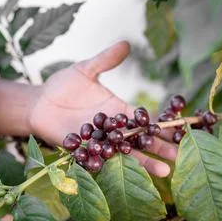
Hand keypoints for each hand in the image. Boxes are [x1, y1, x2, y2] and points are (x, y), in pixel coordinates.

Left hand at [29, 41, 176, 176]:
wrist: (39, 102)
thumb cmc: (63, 85)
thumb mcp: (85, 70)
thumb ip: (105, 60)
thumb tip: (126, 43)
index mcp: (119, 111)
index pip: (145, 120)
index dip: (162, 125)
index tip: (182, 131)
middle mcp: (113, 130)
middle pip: (141, 141)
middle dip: (161, 148)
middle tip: (182, 157)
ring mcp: (99, 143)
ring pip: (126, 155)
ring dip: (145, 163)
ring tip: (164, 171)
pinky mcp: (83, 152)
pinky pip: (100, 162)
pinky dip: (114, 168)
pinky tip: (130, 176)